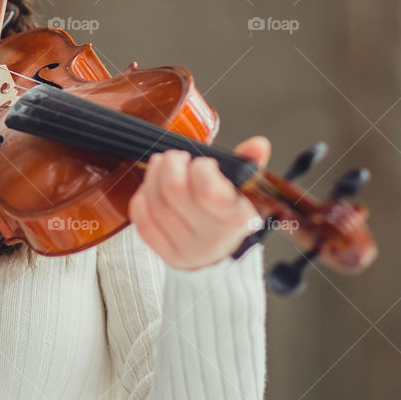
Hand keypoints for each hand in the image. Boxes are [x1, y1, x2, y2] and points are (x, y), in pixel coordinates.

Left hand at [128, 136, 271, 270]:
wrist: (218, 253)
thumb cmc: (229, 214)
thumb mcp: (245, 189)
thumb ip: (248, 164)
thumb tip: (258, 144)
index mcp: (235, 219)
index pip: (207, 191)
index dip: (199, 169)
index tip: (202, 164)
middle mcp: (212, 238)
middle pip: (174, 191)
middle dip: (171, 164)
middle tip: (176, 157)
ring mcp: (187, 249)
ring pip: (155, 204)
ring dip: (153, 176)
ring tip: (162, 165)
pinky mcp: (166, 254)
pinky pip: (143, 222)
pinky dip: (142, 199)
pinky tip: (150, 188)